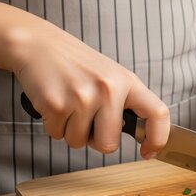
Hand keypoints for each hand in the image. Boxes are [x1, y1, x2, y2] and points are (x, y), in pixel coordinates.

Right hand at [8, 22, 169, 158]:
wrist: (38, 44)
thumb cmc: (77, 65)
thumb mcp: (112, 77)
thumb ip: (126, 103)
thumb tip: (143, 136)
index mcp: (128, 82)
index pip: (158, 114)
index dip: (157, 139)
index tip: (148, 151)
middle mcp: (109, 89)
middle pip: (109, 145)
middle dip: (97, 141)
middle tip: (89, 120)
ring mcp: (82, 97)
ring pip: (79, 142)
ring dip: (72, 131)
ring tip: (69, 104)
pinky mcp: (56, 104)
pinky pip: (58, 135)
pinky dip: (54, 125)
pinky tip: (55, 103)